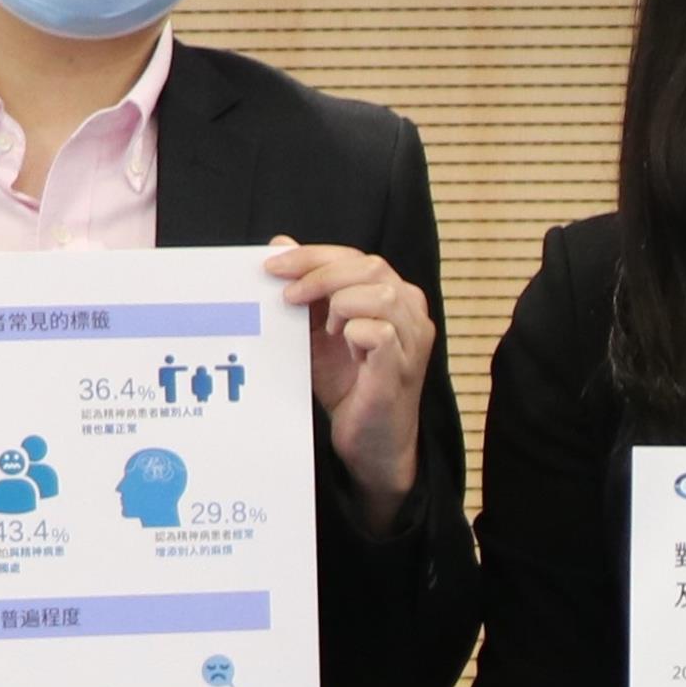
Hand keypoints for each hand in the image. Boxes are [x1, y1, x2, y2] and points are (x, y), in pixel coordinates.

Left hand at [263, 236, 431, 533]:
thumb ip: (306, 290)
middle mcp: (412, 312)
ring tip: (323, 329)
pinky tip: (342, 347)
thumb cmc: (349, 386)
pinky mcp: (402, 368)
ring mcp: (412, 340)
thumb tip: (280, 244)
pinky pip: (380, 332)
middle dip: (320, 274)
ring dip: (339, 304)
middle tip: (286, 295)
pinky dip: (352, 333)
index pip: (357, 257)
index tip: (273, 265)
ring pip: (379, 294)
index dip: (314, 256)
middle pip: (371, 267)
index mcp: (394, 296)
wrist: (368, 442)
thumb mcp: (318, 331)